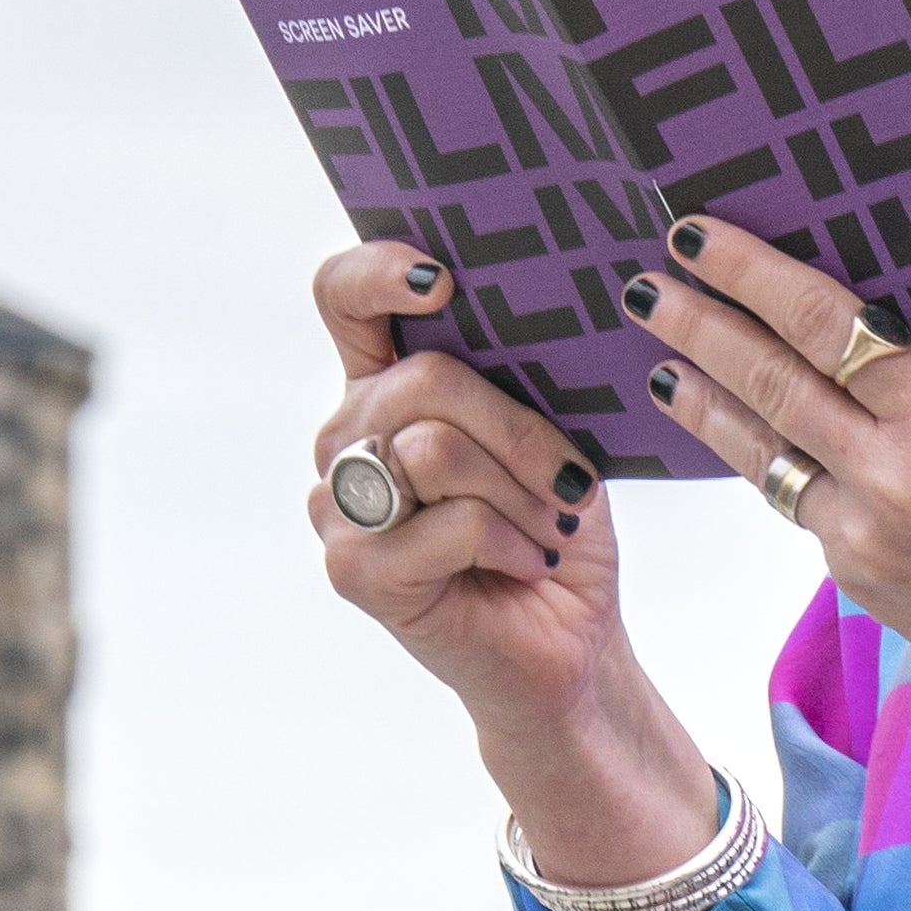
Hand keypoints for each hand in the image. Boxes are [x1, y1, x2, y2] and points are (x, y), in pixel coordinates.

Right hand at [306, 247, 628, 717]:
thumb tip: (538, 307)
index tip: (446, 282)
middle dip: (520, 429)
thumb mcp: (553, 429)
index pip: (343, 295)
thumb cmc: (556, 524)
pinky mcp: (355, 569)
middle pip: (424, 381)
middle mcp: (347, 435)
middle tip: (570, 478)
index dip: (379, 270)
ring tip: (552, 525)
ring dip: (522, 491)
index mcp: (386, 384)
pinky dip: (513, 543)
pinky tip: (529, 564)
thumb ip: (519, 372)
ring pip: (436, 450)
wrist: (565, 640)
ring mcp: (340, 504)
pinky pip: (449, 524)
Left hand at [619, 219, 910, 745]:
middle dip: (697, 327)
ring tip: (659, 364)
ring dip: (703, 402)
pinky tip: (742, 438)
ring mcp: (866, 535)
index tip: (696, 236)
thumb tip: (856, 323)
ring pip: (761, 451)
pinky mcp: (857, 580)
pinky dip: (766, 463)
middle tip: (646, 286)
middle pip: (768, 380)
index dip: (749, 274)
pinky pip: (798, 504)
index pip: (822, 323)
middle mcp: (893, 473)